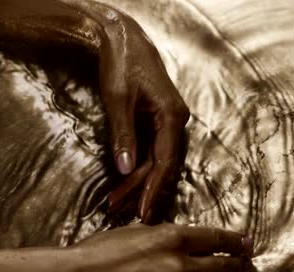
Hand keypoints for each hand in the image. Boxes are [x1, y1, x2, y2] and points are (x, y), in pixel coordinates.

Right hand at [44, 224, 260, 271]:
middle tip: (249, 270)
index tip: (246, 244)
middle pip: (223, 267)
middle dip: (240, 268)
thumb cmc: (94, 256)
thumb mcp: (131, 233)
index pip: (215, 238)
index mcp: (171, 237)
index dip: (235, 241)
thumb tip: (181, 242)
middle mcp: (180, 266)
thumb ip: (160, 236)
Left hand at [95, 10, 190, 223]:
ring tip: (117, 201)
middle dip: (141, 188)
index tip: (144, 211)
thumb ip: (124, 135)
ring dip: (137, 179)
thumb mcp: (119, 101)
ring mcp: (167, 120)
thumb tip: (125, 169)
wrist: (122, 39)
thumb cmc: (121, 65)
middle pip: (161, 163)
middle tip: (122, 211)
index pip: (165, 161)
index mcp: (172, 116)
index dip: (154, 188)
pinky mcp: (157, 119)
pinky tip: (124, 180)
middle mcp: (176, 121)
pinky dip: (136, 164)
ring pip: (155, 158)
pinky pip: (150, 149)